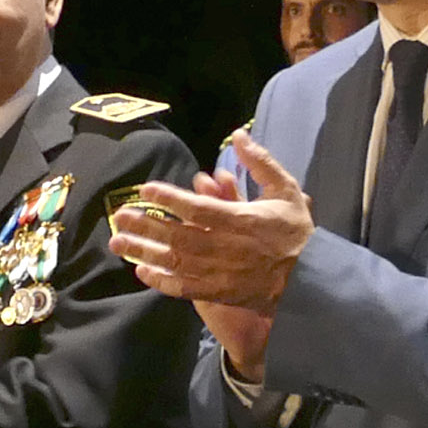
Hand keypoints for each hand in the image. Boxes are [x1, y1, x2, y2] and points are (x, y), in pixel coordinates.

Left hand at [110, 130, 314, 352]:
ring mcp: (220, 273)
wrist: (310, 281)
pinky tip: (141, 272)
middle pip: (178, 236)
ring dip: (144, 251)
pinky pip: (184, 288)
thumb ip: (261, 162)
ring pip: (175, 262)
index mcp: (242, 221)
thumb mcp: (287, 190)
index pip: (198, 209)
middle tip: (120, 215)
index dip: (170, 198)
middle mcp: (226, 248)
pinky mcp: (219, 292)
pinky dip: (161, 282)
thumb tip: (237, 135)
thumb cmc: (296, 233)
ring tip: (118, 242)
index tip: (148, 189)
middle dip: (146, 224)